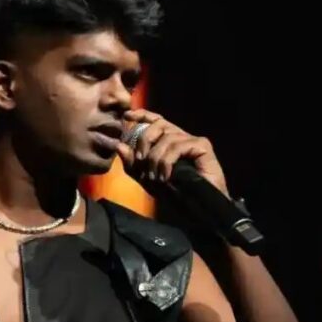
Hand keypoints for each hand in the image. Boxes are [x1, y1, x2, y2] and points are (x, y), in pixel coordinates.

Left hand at [115, 109, 229, 197]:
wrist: (199, 207)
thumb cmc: (175, 192)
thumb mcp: (147, 179)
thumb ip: (133, 164)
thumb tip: (119, 146)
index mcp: (167, 140)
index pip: (154, 120)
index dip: (141, 114)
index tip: (126, 116)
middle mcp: (180, 136)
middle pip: (159, 123)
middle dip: (144, 139)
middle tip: (139, 158)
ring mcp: (192, 140)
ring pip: (167, 137)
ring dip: (155, 157)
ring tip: (154, 176)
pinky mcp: (202, 146)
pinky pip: (178, 146)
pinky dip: (167, 161)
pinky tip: (166, 176)